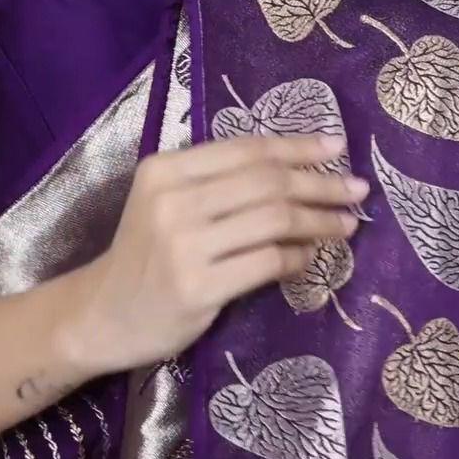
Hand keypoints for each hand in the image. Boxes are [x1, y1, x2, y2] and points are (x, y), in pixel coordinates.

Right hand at [59, 133, 368, 376]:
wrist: (102, 313)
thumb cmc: (146, 252)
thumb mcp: (168, 200)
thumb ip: (219, 180)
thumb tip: (299, 165)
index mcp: (166, 169)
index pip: (247, 149)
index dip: (297, 145)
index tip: (338, 144)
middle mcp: (173, 200)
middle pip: (266, 182)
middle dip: (320, 182)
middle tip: (356, 189)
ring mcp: (184, 245)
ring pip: (273, 220)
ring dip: (318, 220)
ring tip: (346, 223)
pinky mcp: (197, 288)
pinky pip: (266, 263)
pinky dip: (297, 257)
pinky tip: (310, 256)